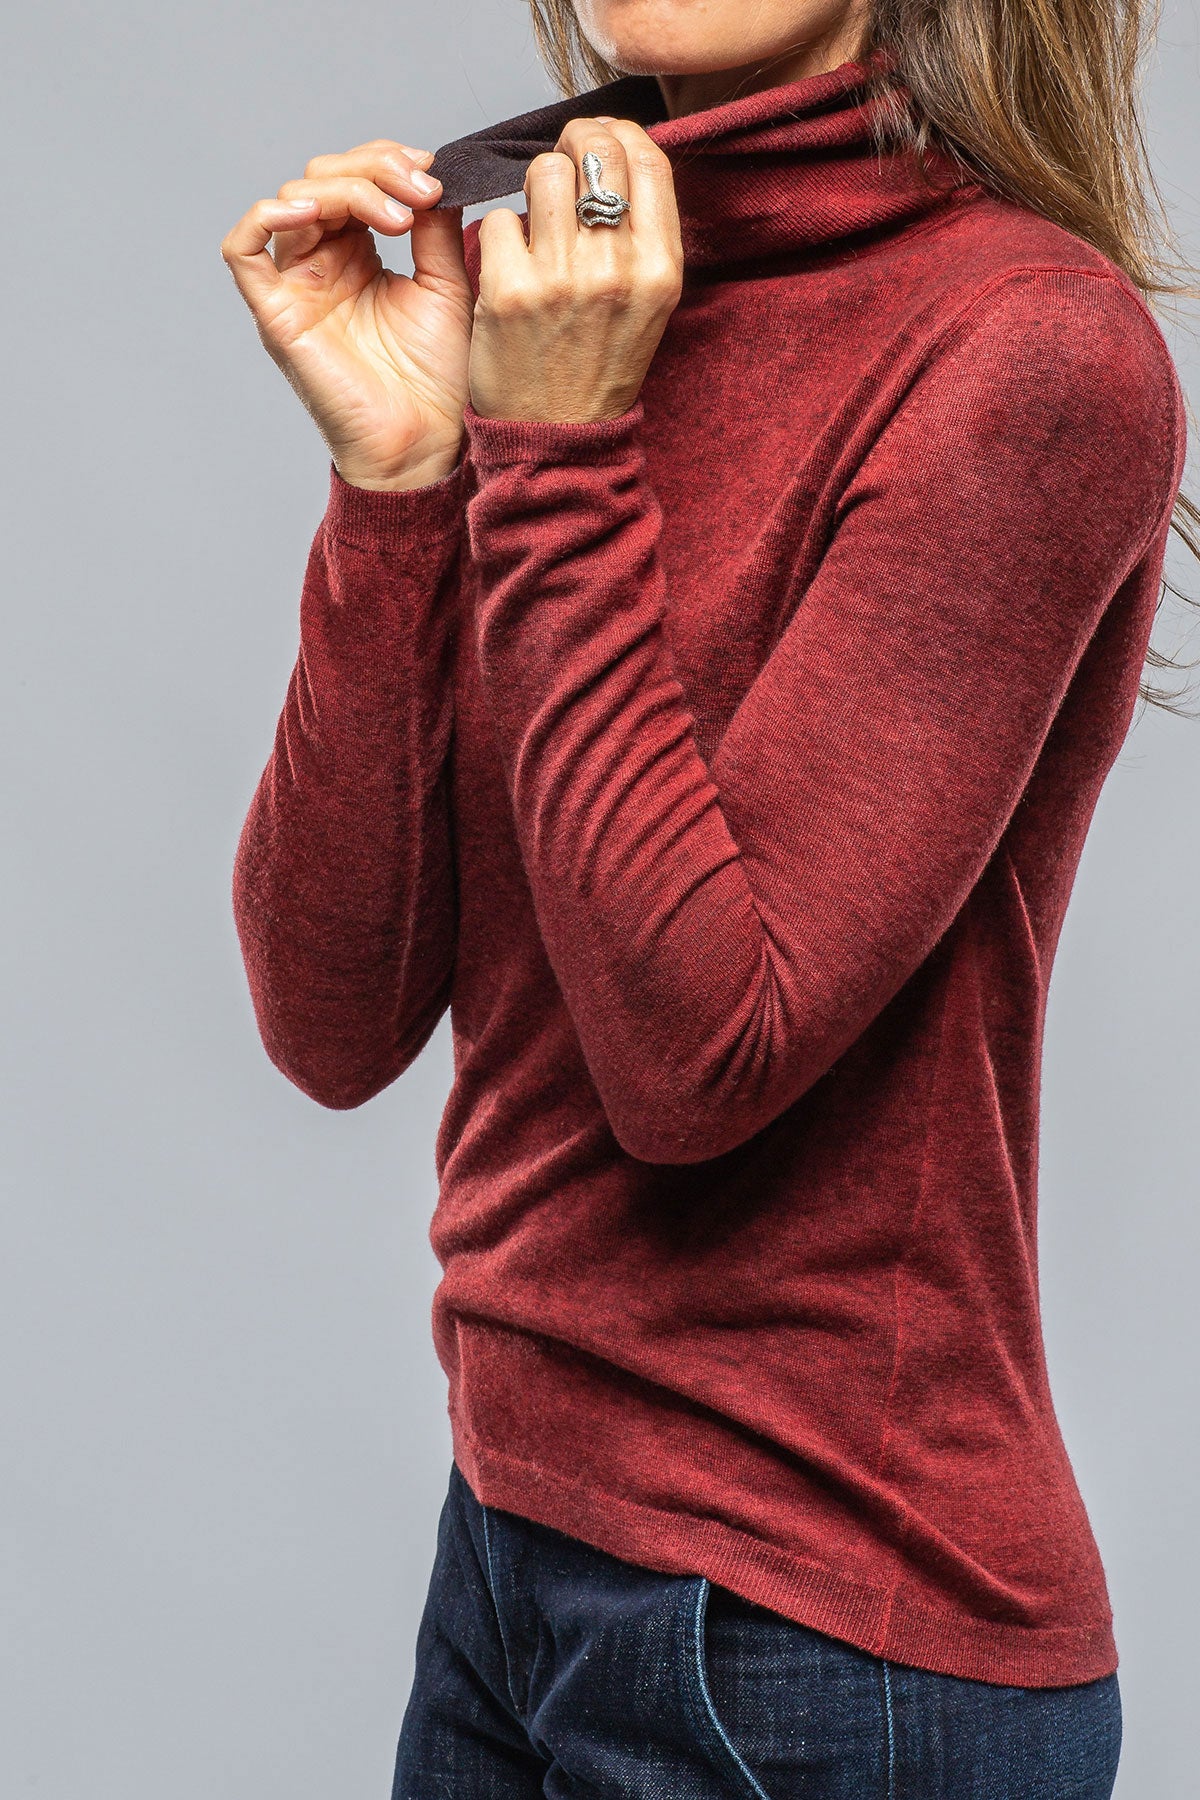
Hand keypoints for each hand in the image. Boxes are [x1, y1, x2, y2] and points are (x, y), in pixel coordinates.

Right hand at [220, 141, 474, 488]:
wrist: (427, 440)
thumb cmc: (437, 378)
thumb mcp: (446, 285)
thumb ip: (435, 228)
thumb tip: (431, 171)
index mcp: (359, 253)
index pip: (355, 178)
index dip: (388, 162)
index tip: (433, 174)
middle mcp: (321, 263)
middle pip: (322, 177)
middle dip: (374, 170)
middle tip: (421, 191)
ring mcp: (295, 286)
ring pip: (293, 199)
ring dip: (344, 189)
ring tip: (395, 216)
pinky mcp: (276, 314)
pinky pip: (243, 250)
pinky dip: (266, 216)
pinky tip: (313, 212)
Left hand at [468, 116, 683, 424]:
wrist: (559, 439)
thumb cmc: (599, 367)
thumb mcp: (649, 304)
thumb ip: (642, 234)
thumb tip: (619, 153)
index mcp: (660, 269)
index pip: (646, 158)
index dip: (617, 133)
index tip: (599, 140)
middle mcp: (616, 269)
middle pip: (593, 152)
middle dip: (572, 146)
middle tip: (559, 170)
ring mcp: (561, 278)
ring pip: (543, 173)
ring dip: (533, 189)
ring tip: (536, 227)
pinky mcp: (509, 290)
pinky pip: (499, 220)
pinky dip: (499, 237)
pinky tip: (509, 269)